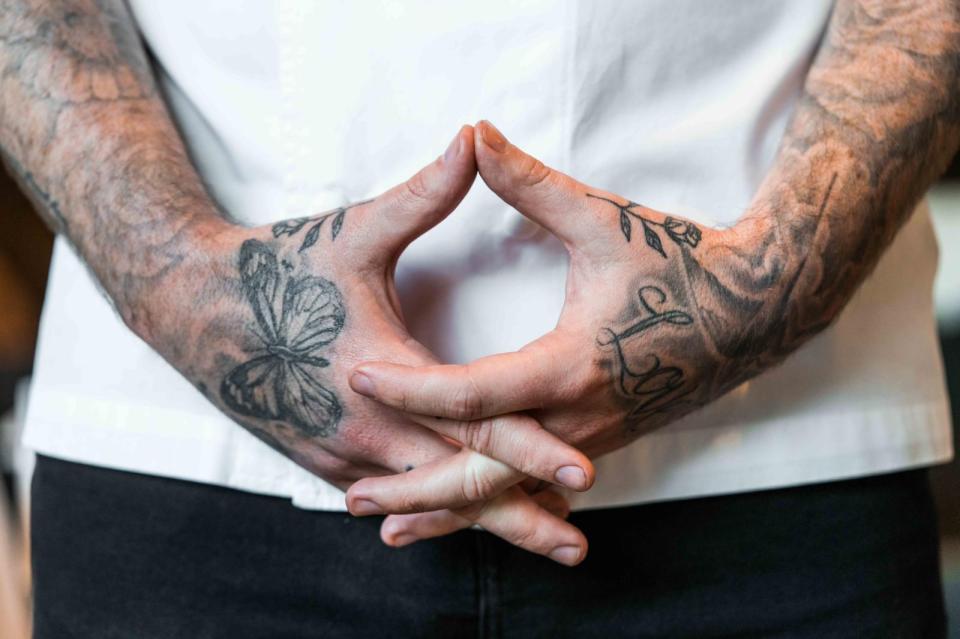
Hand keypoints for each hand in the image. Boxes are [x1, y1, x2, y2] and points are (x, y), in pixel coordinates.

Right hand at [147, 126, 593, 563]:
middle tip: (577, 550)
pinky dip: (434, 511)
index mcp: (382, 374)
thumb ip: (424, 195)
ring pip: (424, 501)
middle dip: (518, 516)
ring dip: (483, 522)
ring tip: (546, 545)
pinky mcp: (325, 461)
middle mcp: (364, 429)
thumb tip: (473, 138)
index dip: (529, 448)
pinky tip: (467, 525)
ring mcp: (341, 454)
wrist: (191, 307)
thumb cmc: (276, 268)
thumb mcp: (355, 232)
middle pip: (455, 485)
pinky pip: (391, 496)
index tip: (583, 474)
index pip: (469, 421)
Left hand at [348, 121, 760, 542]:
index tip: (358, 376)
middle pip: (484, 475)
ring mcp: (594, 438)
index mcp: (570, 366)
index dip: (408, 387)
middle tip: (353, 504)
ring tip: (392, 527)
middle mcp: (580, 418)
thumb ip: (531, 184)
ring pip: (511, 492)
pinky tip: (464, 513)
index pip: (471, 394)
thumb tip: (476, 134)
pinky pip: (538, 485)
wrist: (760, 308)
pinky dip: (495, 503)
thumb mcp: (602, 220)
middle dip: (418, 494)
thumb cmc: (682, 263)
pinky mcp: (602, 439)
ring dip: (450, 512)